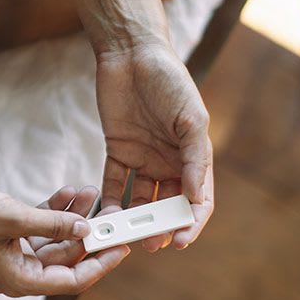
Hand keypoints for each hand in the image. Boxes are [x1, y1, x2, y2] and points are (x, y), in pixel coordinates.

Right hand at [0, 178, 128, 295]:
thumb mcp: (12, 218)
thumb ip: (53, 225)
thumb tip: (87, 230)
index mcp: (17, 279)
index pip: (70, 280)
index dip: (100, 265)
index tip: (122, 248)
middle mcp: (16, 270)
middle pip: (65, 257)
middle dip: (89, 232)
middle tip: (110, 211)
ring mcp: (10, 251)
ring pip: (53, 238)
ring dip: (72, 217)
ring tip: (89, 193)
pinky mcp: (5, 232)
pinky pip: (38, 226)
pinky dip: (53, 211)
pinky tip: (68, 194)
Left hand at [95, 44, 213, 250]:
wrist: (132, 55)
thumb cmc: (170, 81)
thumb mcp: (190, 119)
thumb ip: (195, 159)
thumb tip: (196, 199)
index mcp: (193, 157)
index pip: (197, 200)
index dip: (190, 223)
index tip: (179, 241)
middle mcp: (169, 162)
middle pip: (167, 205)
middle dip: (158, 227)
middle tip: (148, 244)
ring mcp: (142, 158)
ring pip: (138, 199)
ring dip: (132, 219)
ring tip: (122, 235)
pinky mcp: (117, 151)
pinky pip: (112, 182)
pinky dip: (108, 200)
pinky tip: (103, 214)